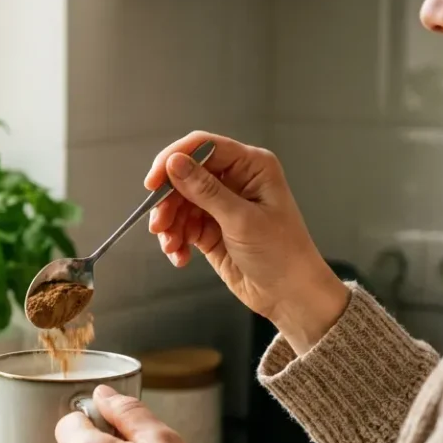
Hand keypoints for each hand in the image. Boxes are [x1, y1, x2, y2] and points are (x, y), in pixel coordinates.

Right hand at [146, 130, 347, 352]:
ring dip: (170, 224)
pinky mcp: (211, 228)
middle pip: (186, 175)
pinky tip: (180, 256)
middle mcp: (235, 180)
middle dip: (169, 200)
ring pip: (180, 202)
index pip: (204, 147)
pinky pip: (183, 225)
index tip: (153, 183)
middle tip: (159, 224)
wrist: (289, 295)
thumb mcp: (241, 220)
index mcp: (252, 166)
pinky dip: (176, 239)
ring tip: (171, 246)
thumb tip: (174, 163)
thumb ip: (206, 190)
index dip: (174, 160)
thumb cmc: (281, 254)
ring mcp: (222, 204)